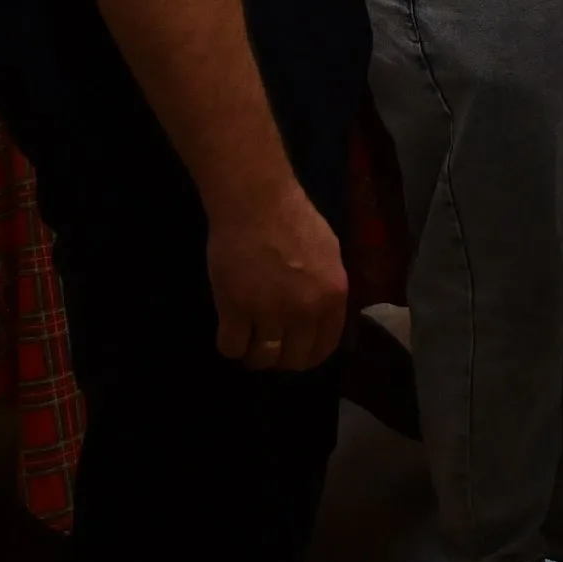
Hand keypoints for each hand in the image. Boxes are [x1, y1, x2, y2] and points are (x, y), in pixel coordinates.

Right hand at [207, 182, 348, 371]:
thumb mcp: (329, 254)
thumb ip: (326, 289)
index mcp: (332, 296)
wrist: (256, 202)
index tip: (294, 352)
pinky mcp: (235, 309)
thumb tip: (320, 314)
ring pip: (262, 358)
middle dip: (280, 359)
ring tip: (247, 340)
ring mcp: (269, 312)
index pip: (324, 347)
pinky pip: (231, 347)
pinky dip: (230, 344)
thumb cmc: (293, 218)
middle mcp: (305, 311)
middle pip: (293, 359)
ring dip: (253, 354)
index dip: (307, 355)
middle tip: (267, 346)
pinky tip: (229, 330)